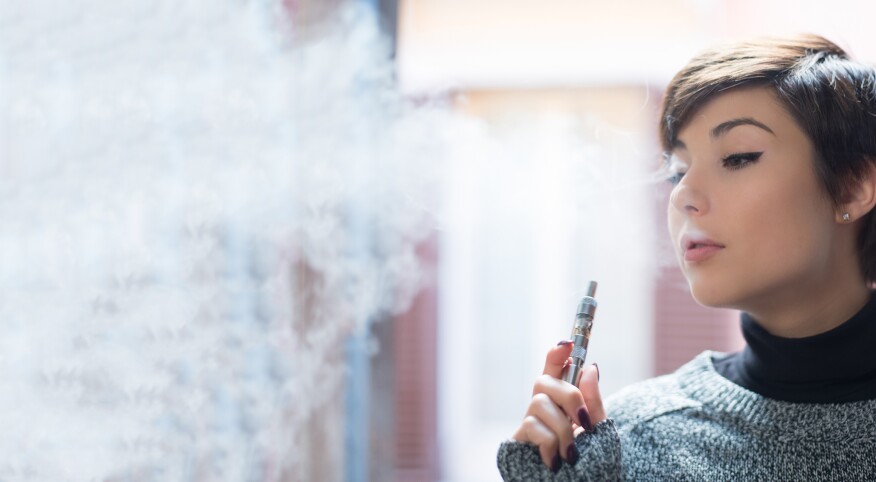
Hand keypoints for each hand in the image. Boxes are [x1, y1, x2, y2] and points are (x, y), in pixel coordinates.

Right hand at [510, 341, 605, 471]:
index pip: (554, 368)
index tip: (567, 344)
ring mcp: (530, 422)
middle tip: (583, 421)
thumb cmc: (589, 461)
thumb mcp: (598, 429)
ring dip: (562, 429)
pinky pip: (532, 426)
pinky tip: (555, 460)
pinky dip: (550, 444)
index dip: (557, 353)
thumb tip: (592, 368)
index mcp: (561, 401)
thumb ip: (593, 401)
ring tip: (572, 453)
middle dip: (568, 396)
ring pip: (539, 403)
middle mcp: (542, 407)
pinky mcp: (520, 440)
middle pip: (543, 380)